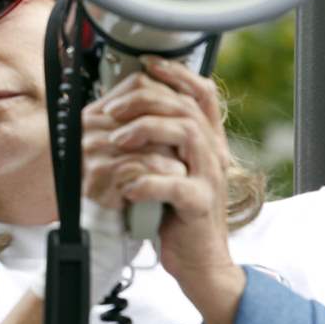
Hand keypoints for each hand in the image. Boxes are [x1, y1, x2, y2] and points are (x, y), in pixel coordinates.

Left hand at [82, 57, 239, 292]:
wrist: (197, 260)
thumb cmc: (172, 212)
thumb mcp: (165, 169)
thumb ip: (154, 142)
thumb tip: (117, 112)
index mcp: (205, 141)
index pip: (201, 93)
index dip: (176, 73)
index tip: (146, 63)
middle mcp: (213, 153)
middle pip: (186, 107)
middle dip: (146, 100)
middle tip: (111, 110)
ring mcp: (210, 178)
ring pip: (187, 135)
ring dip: (147, 130)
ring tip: (117, 139)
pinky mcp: (199, 205)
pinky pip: (177, 185)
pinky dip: (148, 181)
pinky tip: (127, 186)